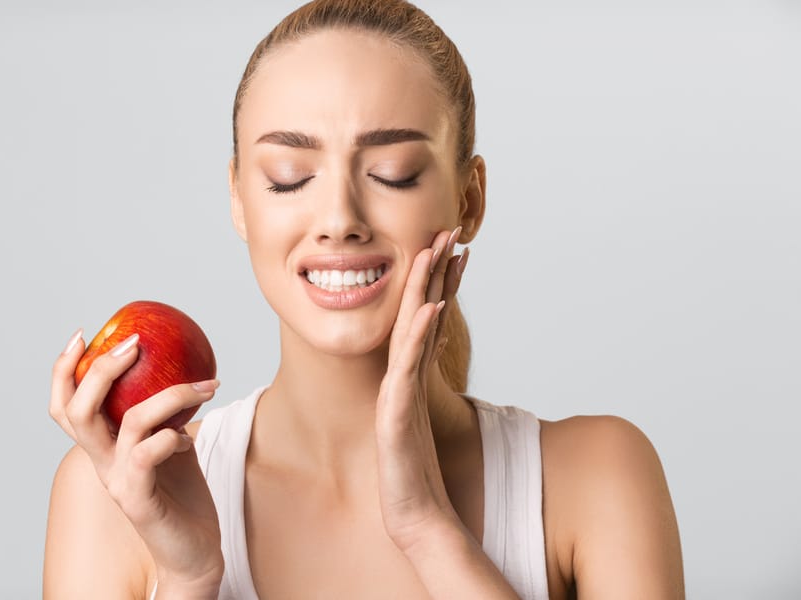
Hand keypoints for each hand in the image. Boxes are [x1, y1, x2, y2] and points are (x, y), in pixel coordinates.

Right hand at [49, 332, 224, 591]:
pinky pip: (148, 455)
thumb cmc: (182, 496)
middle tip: (134, 344)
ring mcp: (118, 482)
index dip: (64, 370)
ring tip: (204, 385)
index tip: (83, 334)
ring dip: (170, 394)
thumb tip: (185, 366)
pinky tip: (188, 438)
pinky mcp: (139, 501)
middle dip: (101, 370)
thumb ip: (167, 414)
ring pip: (129, 423)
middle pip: (77, 410)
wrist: (193, 552)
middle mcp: (102, 463)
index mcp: (104, 448)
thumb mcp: (171, 444)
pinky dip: (171, 435)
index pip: (66, 405)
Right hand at [375, 226, 468, 551]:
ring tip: (434, 251)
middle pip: (419, 313)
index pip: (430, 320)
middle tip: (447, 229)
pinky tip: (432, 308)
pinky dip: (419, 335)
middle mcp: (404, 379)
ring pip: (411, 330)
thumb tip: (431, 370)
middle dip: (433, 270)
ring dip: (424, 288)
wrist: (415, 519)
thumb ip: (421, 394)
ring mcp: (398, 394)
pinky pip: (410, 368)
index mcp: (413, 378)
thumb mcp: (424, 425)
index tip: (455, 248)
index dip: (442, 282)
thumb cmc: (419, 477)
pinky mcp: (395, 415)